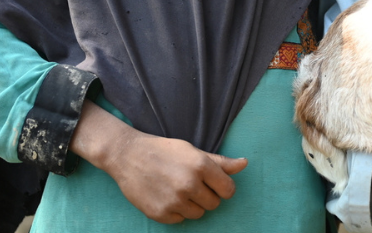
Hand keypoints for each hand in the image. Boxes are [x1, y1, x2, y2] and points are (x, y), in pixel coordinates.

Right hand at [72, 101, 247, 222]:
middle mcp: (189, 184)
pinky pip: (181, 220)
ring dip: (192, 205)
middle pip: (214, 204)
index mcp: (200, 166)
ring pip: (199, 214)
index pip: (228, 190)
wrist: (127, 156)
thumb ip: (220, 162)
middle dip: (206, 196)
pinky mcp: (161, 213)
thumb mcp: (192, 151)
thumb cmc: (163, 151)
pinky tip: (166, 196)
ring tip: (177, 190)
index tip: (212, 183)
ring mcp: (174, 201)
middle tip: (190, 184)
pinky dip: (176, 211)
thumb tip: (244, 164)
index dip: (222, 187)